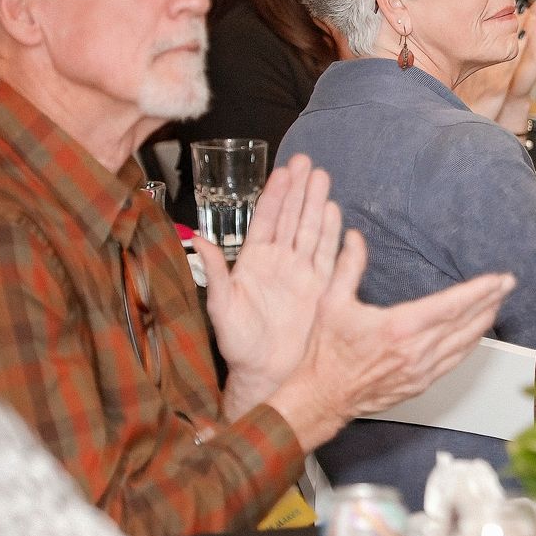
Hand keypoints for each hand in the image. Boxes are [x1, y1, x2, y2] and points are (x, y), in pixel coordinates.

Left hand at [202, 156, 343, 415]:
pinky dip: (333, 235)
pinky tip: (337, 215)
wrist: (265, 372)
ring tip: (323, 178)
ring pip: (311, 231)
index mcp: (253, 261)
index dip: (275, 194)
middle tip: (307, 163)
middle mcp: (279, 262)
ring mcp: (301, 273)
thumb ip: (214, 273)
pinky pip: (328, 257)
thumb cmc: (239, 343)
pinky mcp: (319, 288)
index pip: (266, 219)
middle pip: (292, 218)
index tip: (283, 170)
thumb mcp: (220, 307)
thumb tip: (198, 240)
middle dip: (300, 190)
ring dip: (317, 205)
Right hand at [267, 231, 513, 448]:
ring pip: (464, 343)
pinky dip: (470, 344)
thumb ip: (348, 267)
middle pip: (465, 322)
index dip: (479, 291)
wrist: (322, 396)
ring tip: (498, 303)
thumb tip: (354, 238)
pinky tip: (477, 333)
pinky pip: (454, 361)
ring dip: (484, 321)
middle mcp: (416, 351)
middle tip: (509, 284)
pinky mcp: (421, 383)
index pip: (451, 305)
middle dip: (491, 300)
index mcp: (399, 328)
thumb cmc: (325, 354)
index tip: (498, 279)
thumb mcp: (331, 303)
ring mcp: (422, 370)